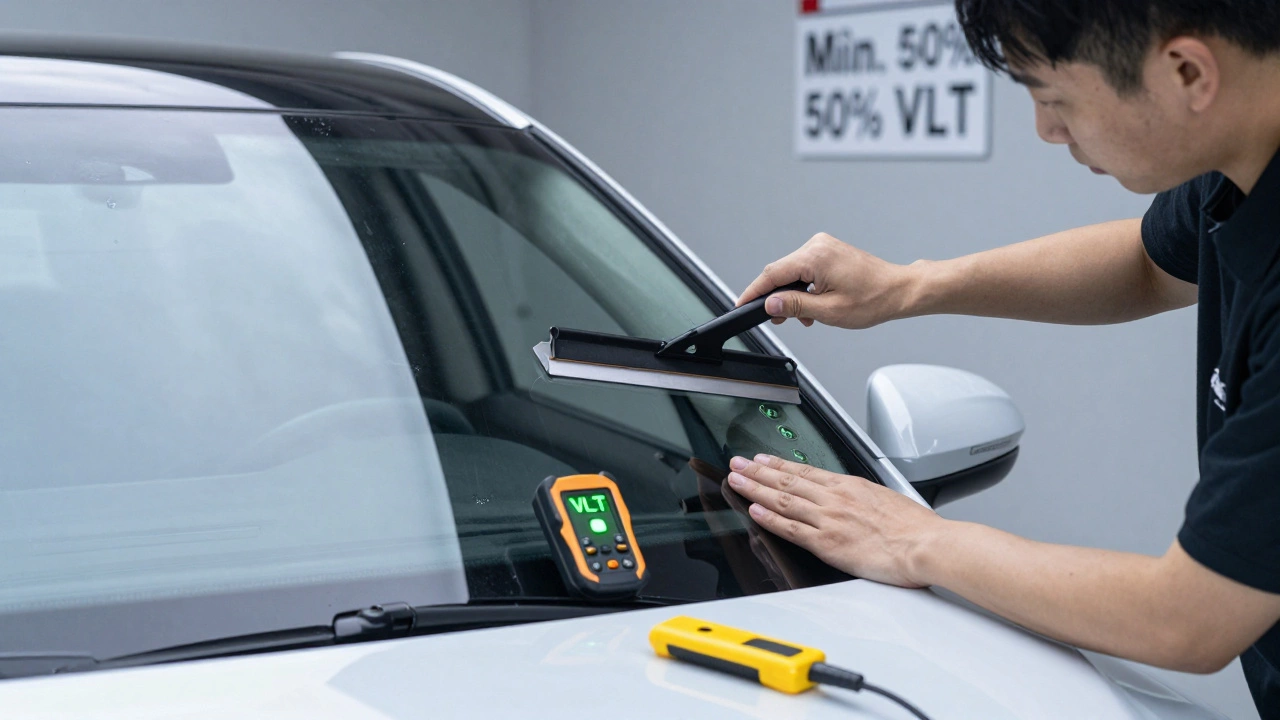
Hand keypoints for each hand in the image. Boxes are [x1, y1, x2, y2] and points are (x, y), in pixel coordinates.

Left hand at [726, 453, 942, 587]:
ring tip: (737, 480)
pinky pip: (791, 528)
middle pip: (788, 480)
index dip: (780, 464)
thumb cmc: (917, 529)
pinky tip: (754, 510)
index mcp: (851, 486)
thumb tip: (860, 502)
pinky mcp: (827, 543)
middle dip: (759, 470)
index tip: (763, 459)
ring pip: (783, 500)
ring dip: (756, 488)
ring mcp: (829, 519)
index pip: (807, 471)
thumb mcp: (888, 500)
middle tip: (738, 463)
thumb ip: (866, 500)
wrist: (926, 545)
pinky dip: (770, 518)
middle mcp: (836, 498)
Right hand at [737, 233, 916, 328]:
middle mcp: (817, 246)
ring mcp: (823, 246)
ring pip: (792, 272)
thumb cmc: (873, 299)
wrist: (898, 290)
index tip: (741, 305)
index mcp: (815, 257)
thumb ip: (795, 306)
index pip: (772, 274)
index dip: (754, 292)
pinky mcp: (828, 251)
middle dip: (777, 297)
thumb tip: (770, 304)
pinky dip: (804, 287)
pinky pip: (805, 268)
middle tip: (780, 320)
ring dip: (793, 295)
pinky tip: (813, 304)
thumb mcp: (829, 310)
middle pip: (781, 272)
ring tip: (806, 316)